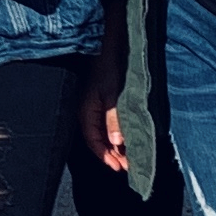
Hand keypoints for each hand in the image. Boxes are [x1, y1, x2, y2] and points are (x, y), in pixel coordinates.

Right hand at [82, 61, 129, 179]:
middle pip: (98, 140)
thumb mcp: (113, 95)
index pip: (94, 141)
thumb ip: (113, 119)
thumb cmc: (109, 68)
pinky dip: (116, 134)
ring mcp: (94, 108)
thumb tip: (116, 142)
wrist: (108, 47)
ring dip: (115, 146)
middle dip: (112, 155)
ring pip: (103, 133)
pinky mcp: (102, 102)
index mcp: (86, 112)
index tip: (119, 168)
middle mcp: (88, 112)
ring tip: (129, 156)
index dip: (105, 156)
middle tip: (128, 166)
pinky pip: (106, 125)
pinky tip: (125, 139)